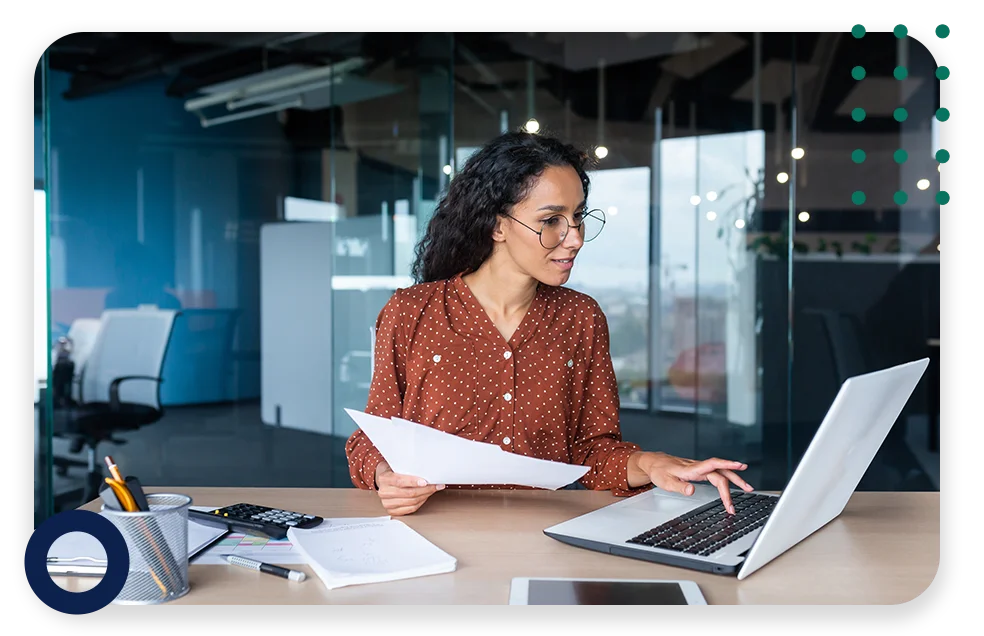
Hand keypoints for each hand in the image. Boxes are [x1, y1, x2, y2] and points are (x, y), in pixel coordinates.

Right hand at [374, 461, 443, 515]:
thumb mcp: (397, 466)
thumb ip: (408, 469)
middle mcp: (384, 492)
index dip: (413, 482)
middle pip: (408, 493)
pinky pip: (411, 508)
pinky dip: (421, 503)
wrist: (384, 481)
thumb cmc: (393, 472)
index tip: (425, 482)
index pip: (400, 481)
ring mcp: (387, 503)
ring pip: (411, 502)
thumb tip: (427, 471)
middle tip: (435, 485)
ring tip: (432, 490)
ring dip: (425, 496)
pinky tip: (425, 497)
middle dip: (425, 489)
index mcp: (384, 479)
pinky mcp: (392, 511)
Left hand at [627, 451, 753, 513]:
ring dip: (735, 480)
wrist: (654, 462)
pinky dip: (727, 479)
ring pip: (721, 472)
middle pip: (720, 473)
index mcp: (690, 469)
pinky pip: (716, 473)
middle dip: (734, 483)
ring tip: (748, 488)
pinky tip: (734, 483)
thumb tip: (692, 491)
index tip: (740, 466)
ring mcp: (699, 468)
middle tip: (746, 494)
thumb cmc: (659, 472)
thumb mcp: (665, 483)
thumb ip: (679, 487)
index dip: (727, 464)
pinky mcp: (699, 470)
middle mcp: (697, 466)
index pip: (712, 465)